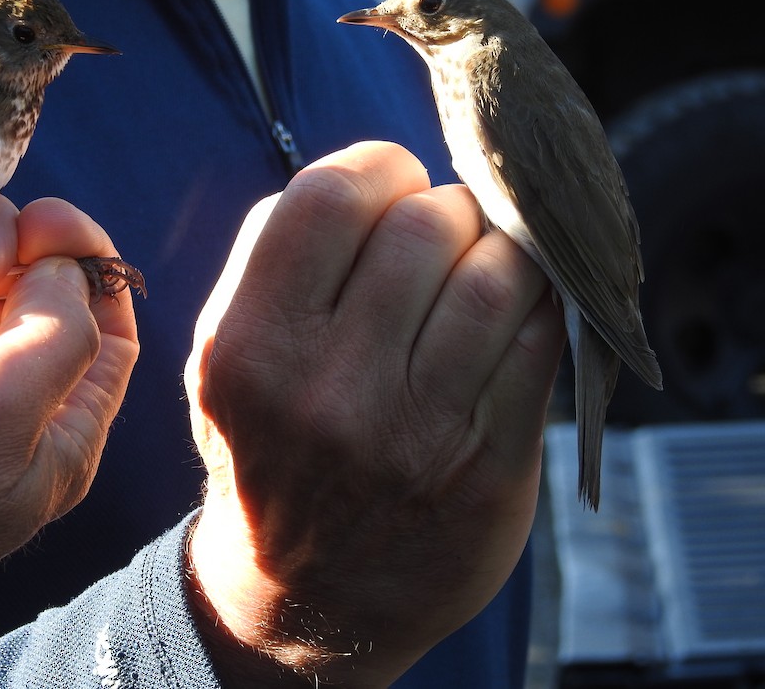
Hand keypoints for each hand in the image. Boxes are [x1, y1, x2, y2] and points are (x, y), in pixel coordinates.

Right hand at [184, 142, 563, 685]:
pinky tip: (513, 314)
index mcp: (249, 347)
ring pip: (500, 274)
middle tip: (441, 232)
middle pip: (427, 225)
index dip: (377, 167)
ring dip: (502, 250)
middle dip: (446, 208)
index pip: (330, 196)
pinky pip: (542, 341)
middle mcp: (328, 390)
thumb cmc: (265, 450)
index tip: (391, 184)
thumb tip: (370, 176)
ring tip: (481, 266)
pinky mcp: (489, 465)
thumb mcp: (221, 358)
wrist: (304, 597)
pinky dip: (539, 306)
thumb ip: (268, 260)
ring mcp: (416, 432)